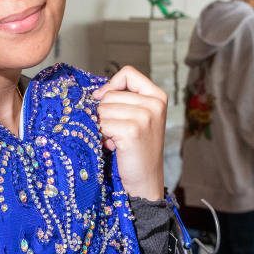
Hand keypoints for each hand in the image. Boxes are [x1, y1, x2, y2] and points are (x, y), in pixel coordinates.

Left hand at [91, 66, 166, 200]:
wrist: (145, 180)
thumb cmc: (137, 149)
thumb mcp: (137, 117)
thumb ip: (123, 100)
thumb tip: (95, 93)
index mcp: (158, 96)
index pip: (128, 73)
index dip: (111, 85)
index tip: (103, 99)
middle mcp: (154, 104)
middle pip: (110, 94)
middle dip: (105, 113)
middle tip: (116, 132)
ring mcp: (145, 116)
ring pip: (103, 109)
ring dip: (103, 126)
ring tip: (116, 140)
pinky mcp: (132, 130)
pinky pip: (102, 124)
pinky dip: (102, 136)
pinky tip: (114, 146)